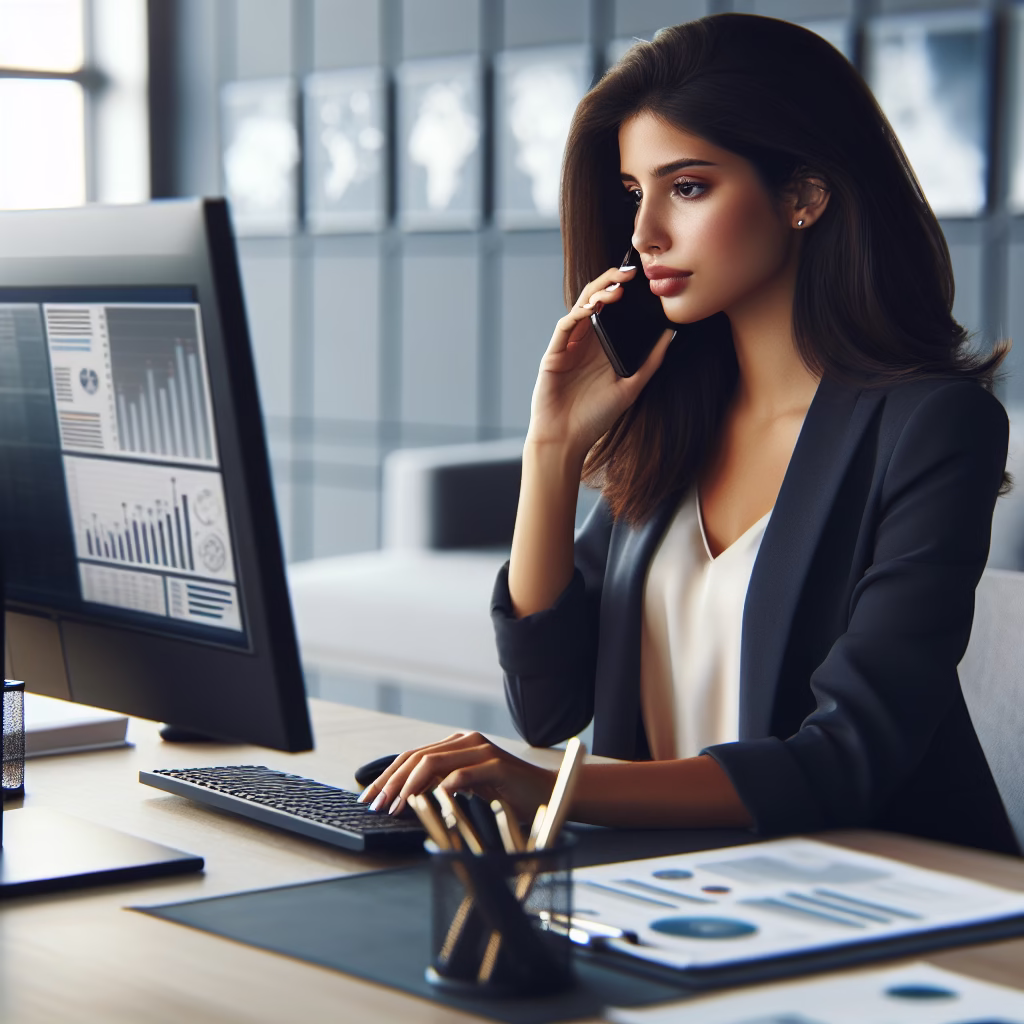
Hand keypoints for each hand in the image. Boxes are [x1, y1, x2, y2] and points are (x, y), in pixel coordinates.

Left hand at [355, 731, 555, 821]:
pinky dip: (442, 788)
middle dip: (391, 782)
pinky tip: (430, 802)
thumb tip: (402, 799)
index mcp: (457, 745)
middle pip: (416, 757)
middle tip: (375, 804)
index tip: (369, 797)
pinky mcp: (497, 764)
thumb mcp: (467, 789)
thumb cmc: (507, 795)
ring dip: (409, 787)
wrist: (547, 794)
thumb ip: (440, 786)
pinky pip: (462, 775)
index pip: (412, 756)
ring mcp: (482, 750)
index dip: (387, 776)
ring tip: (396, 807)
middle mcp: (466, 741)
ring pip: (433, 763)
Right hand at [527, 265, 674, 456]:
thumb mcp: (631, 387)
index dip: (625, 291)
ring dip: (598, 293)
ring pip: (580, 308)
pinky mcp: (554, 354)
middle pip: (597, 300)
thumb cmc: (595, 417)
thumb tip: (671, 335)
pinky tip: (593, 307)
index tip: (644, 279)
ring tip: (617, 288)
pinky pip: (565, 326)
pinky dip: (578, 313)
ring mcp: (568, 347)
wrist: (566, 440)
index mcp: (602, 347)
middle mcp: (585, 342)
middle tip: (631, 272)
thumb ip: (650, 362)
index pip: (614, 310)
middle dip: (612, 282)